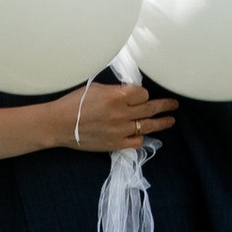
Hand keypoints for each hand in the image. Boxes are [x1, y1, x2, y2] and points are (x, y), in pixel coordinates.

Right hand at [57, 79, 177, 153]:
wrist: (58, 124)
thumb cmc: (73, 103)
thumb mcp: (95, 88)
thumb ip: (116, 90)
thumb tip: (130, 92)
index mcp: (117, 97)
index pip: (143, 93)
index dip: (143, 93)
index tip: (141, 94)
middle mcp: (122, 114)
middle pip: (151, 108)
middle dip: (165, 105)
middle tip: (173, 104)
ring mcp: (120, 130)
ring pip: (148, 126)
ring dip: (162, 122)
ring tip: (170, 120)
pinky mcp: (115, 144)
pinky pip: (136, 142)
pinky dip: (141, 137)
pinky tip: (143, 134)